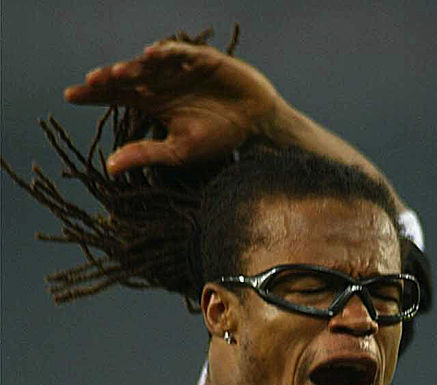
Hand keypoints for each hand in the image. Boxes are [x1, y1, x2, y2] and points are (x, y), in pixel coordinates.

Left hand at [64, 41, 283, 174]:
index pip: (116, 95)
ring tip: (116, 74)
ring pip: (148, 64)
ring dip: (132, 66)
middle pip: (127, 76)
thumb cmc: (219, 139)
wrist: (256, 125)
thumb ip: (146, 154)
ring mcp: (179, 69)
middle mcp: (161, 83)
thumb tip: (109, 167)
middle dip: (109, 79)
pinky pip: (179, 53)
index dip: (94, 94)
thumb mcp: (178, 152)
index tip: (69, 96)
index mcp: (153, 103)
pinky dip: (166, 53)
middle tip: (91, 83)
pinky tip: (152, 55)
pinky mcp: (200, 59)